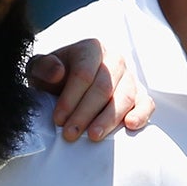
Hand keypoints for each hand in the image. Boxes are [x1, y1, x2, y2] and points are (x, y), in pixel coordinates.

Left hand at [27, 37, 154, 142]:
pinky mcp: (140, 95)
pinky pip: (146, 103)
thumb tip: (58, 72)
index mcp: (91, 49)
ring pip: (124, 97)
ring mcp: (129, 77)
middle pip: (103, 87)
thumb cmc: (54, 78)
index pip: (83, 74)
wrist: (68, 85)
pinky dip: (141, 114)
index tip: (58, 119)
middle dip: (85, 113)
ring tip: (94, 136)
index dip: (70, 98)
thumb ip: (43, 67)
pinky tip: (130, 126)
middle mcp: (114, 60)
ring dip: (109, 119)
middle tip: (70, 134)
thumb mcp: (40, 70)